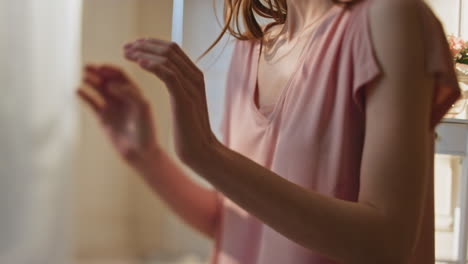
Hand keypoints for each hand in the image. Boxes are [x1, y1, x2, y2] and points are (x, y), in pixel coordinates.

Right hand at [77, 64, 159, 169]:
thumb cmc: (146, 130)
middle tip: (87, 67)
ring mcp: (112, 107)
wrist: (141, 153)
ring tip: (83, 76)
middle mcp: (123, 98)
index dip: (110, 70)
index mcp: (135, 93)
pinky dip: (85, 96)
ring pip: (99, 90)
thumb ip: (130, 93)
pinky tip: (78, 90)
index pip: (121, 76)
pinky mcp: (103, 118)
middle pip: (107, 80)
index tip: (101, 68)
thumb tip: (111, 84)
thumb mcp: (143, 108)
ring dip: (91, 82)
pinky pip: (92, 103)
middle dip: (97, 72)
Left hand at [123, 38, 217, 166]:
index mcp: (195, 76)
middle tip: (125, 47)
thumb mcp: (185, 102)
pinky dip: (153, 66)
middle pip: (169, 49)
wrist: (202, 151)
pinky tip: (138, 63)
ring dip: (143, 53)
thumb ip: (180, 86)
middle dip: (145, 45)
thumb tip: (170, 76)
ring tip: (126, 53)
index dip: (152, 43)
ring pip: (167, 59)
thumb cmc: (191, 130)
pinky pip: (169, 75)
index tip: (134, 45)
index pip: (174, 49)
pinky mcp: (184, 99)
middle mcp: (195, 77)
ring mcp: (191, 87)